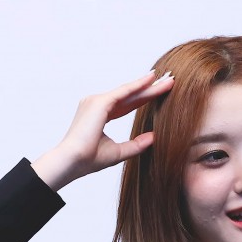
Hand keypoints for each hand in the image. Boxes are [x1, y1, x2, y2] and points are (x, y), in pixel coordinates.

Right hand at [32, 70, 173, 189]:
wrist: (72, 162)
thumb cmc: (89, 160)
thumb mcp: (119, 152)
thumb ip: (136, 144)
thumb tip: (154, 137)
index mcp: (99, 115)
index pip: (127, 105)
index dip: (143, 99)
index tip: (159, 93)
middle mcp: (96, 104)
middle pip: (130, 96)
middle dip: (150, 89)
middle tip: (168, 81)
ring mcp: (96, 101)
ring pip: (129, 92)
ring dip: (148, 85)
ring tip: (167, 80)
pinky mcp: (99, 102)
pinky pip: (124, 92)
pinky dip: (138, 85)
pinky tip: (151, 80)